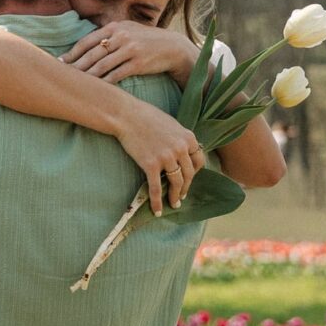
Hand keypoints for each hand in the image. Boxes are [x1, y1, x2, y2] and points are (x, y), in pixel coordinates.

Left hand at [61, 22, 195, 85]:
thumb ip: (109, 35)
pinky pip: (116, 75)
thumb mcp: (128, 30)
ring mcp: (130, 50)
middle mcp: (121, 36)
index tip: (61, 62)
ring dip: (86, 76)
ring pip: (102, 66)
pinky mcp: (138, 64)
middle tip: (62, 76)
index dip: (72, 52)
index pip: (87, 41)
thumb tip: (87, 44)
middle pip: (92, 54)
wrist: (172, 47)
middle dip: (75, 66)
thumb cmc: (146, 40)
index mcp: (115, 27)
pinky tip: (94, 90)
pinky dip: (103, 83)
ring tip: (74, 84)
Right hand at [114, 99, 205, 213]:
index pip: (199, 160)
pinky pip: (157, 188)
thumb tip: (184, 151)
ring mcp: (166, 157)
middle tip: (182, 196)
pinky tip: (158, 210)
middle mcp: (180, 148)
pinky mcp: (151, 165)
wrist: (125, 115)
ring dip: (176, 196)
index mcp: (188, 137)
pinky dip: (157, 202)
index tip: (189, 178)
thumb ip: (180, 138)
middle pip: (189, 174)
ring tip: (174, 203)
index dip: (195, 172)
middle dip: (186, 187)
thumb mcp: (171, 124)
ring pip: (176, 183)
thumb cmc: (146, 116)